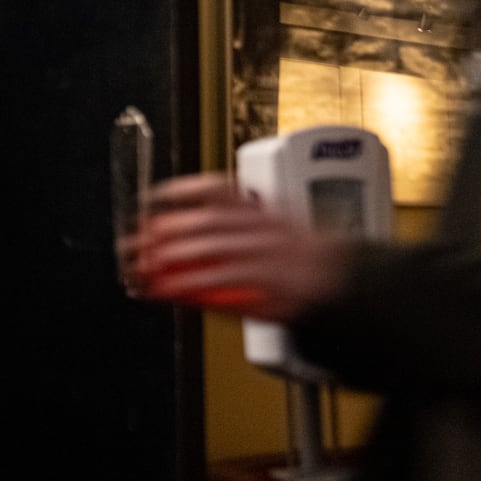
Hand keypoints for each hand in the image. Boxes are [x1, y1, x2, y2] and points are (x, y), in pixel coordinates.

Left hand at [131, 171, 348, 321]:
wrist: (346, 281)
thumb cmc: (304, 258)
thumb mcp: (273, 228)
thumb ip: (235, 228)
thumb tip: (186, 238)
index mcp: (263, 207)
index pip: (217, 188)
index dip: (180, 190)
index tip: (152, 196)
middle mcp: (263, 225)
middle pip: (204, 221)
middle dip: (163, 231)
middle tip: (135, 242)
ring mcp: (267, 253)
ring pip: (210, 249)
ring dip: (172, 258)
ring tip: (145, 266)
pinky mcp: (270, 281)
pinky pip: (224, 281)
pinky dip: (193, 286)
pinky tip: (173, 291)